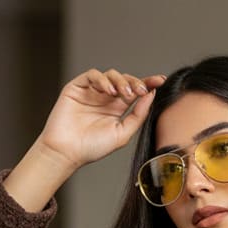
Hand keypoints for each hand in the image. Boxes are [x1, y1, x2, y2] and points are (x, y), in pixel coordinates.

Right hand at [37, 67, 166, 169]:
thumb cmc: (93, 147)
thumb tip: (150, 95)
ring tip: (122, 93)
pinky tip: (107, 91)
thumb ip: (138, 114)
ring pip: (110, 75)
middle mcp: (105, 98)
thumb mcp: (123, 133)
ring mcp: (92, 92)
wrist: (67, 152)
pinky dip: (102, 80)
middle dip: (135, 82)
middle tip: (139, 91)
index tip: (161, 80)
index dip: (148, 83)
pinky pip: (92, 75)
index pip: (135, 92)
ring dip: (120, 80)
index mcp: (117, 109)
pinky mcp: (77, 88)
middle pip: (125, 80)